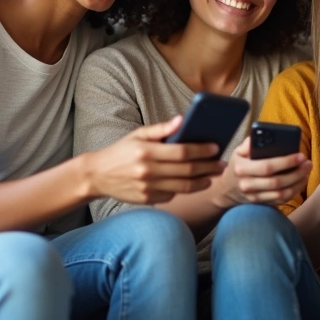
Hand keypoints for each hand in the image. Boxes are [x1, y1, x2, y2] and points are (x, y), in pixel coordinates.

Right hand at [84, 116, 225, 204]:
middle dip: (208, 167)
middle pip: (186, 170)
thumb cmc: (121, 151)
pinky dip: (184, 190)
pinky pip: (171, 196)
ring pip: (183, 187)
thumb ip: (160, 129)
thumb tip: (182, 120)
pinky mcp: (146, 200)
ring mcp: (147, 187)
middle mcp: (148, 171)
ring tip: (212, 176)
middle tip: (222, 165)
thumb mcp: (137, 135)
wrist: (96, 175)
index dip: (202, 150)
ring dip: (202, 182)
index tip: (216, 148)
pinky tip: (192, 183)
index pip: (182, 151)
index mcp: (146, 152)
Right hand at [217, 138, 311, 206]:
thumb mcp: (237, 152)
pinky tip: (301, 181)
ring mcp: (254, 197)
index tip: (300, 156)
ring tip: (307, 171)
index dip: (286, 162)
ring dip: (298, 183)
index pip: (267, 166)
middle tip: (308, 163)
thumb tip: (261, 135)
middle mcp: (247, 185)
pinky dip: (294, 191)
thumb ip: (248, 143)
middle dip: (296, 173)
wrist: (227, 190)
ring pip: (281, 194)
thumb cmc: (237, 166)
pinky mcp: (262, 204)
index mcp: (242, 168)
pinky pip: (281, 200)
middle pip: (277, 182)